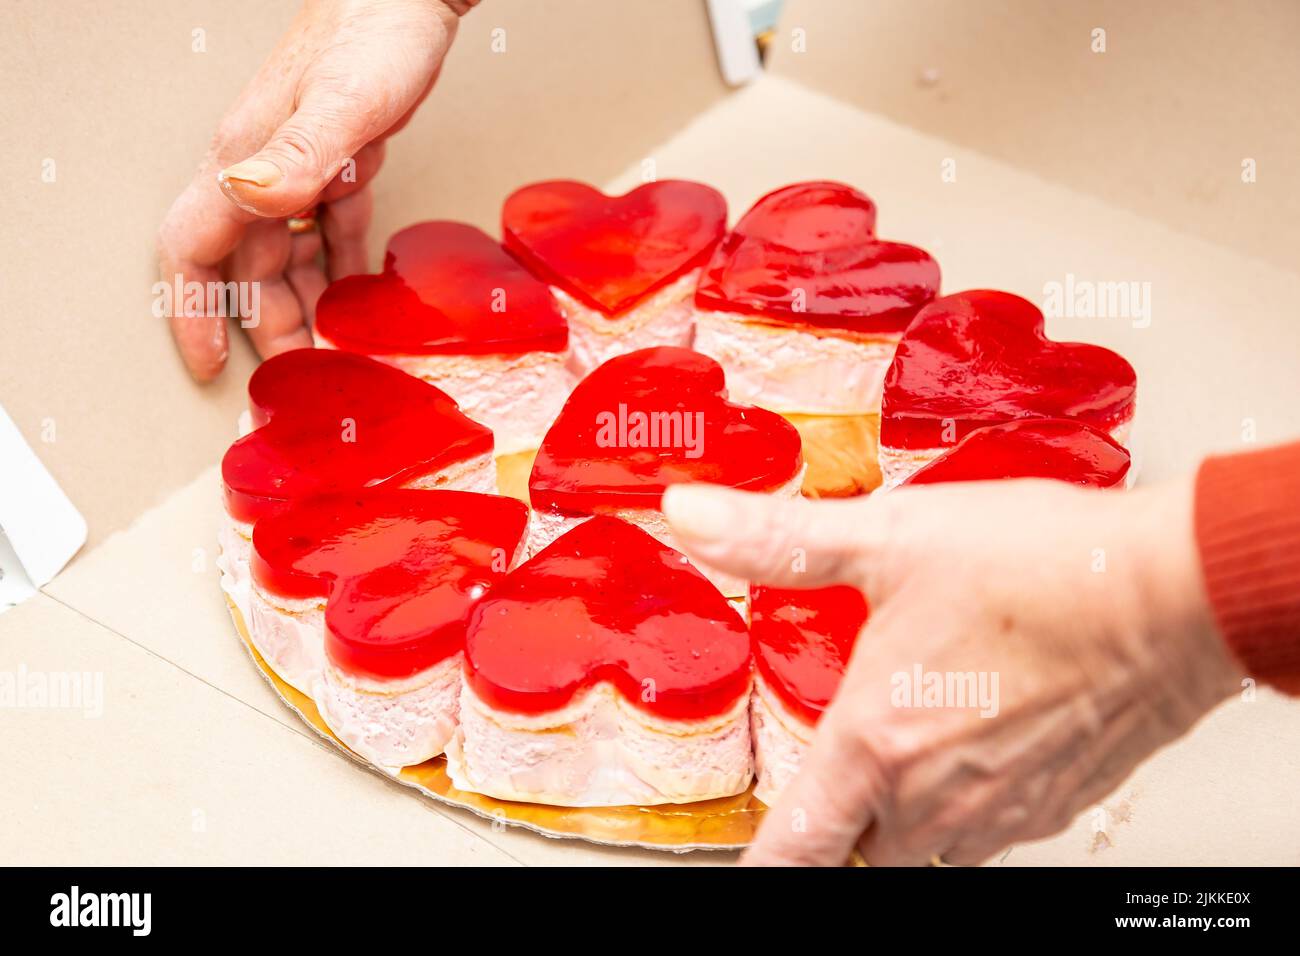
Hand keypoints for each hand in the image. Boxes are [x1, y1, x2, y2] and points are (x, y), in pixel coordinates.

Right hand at [158, 0, 476, 380]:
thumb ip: (297, 154)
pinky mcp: (338, 161)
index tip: (209, 361)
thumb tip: (247, 198)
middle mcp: (262, 166)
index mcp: (245, 158)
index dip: (195, 310)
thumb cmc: (375, 34)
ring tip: (330, 349)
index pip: (195, 248)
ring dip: (303, 302)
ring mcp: (298, 165)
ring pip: (286, 253)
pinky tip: (353, 293)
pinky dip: (337, 264)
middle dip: (265, 324)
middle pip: (246, 266)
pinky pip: (326, 228)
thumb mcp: (345, 101)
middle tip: (298, 375)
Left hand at [662, 477, 1239, 864]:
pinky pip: (986, 830)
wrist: (1169, 593)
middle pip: (857, 850)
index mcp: (876, 744)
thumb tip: (690, 514)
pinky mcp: (1050, 804)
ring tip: (908, 745)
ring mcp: (997, 809)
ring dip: (900, 812)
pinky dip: (964, 801)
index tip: (751, 861)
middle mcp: (932, 798)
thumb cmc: (1040, 569)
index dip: (763, 863)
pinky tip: (975, 737)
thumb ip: (778, 539)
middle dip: (836, 821)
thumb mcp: (889, 538)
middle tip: (837, 766)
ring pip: (922, 844)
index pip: (796, 847)